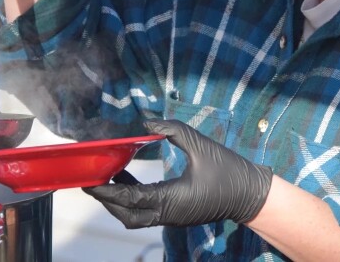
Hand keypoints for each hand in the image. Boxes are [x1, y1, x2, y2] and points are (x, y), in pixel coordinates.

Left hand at [83, 119, 272, 228]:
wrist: (250, 195)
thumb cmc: (228, 170)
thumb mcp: (201, 144)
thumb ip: (173, 131)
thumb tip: (148, 123)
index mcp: (171, 199)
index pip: (129, 198)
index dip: (106, 189)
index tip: (89, 180)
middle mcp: (168, 213)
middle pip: (126, 214)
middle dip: (107, 199)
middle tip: (92, 180)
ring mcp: (172, 217)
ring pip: (135, 216)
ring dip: (119, 200)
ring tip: (107, 175)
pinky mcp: (176, 214)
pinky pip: (147, 211)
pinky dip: (133, 197)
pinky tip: (129, 176)